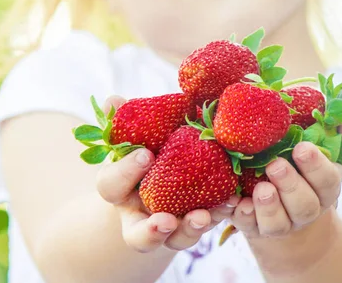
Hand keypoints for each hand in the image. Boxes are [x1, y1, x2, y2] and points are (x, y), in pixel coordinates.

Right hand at [96, 96, 239, 252]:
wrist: (168, 164)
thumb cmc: (145, 147)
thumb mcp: (135, 135)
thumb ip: (125, 121)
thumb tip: (112, 100)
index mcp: (119, 189)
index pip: (110, 186)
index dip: (125, 172)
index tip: (146, 154)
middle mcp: (140, 216)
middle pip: (137, 236)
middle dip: (151, 231)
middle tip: (166, 221)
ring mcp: (170, 226)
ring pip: (176, 240)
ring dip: (190, 229)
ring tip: (204, 216)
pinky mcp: (197, 223)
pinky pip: (207, 225)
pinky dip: (219, 213)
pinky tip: (230, 200)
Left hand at [230, 111, 341, 238]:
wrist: (280, 206)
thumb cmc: (302, 164)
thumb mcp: (323, 145)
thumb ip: (341, 129)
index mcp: (324, 185)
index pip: (329, 179)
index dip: (318, 166)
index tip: (302, 147)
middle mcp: (305, 207)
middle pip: (304, 204)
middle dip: (291, 185)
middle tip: (276, 165)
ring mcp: (279, 220)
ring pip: (279, 223)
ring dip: (270, 206)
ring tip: (261, 188)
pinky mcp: (253, 226)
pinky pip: (249, 226)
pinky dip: (245, 216)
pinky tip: (239, 204)